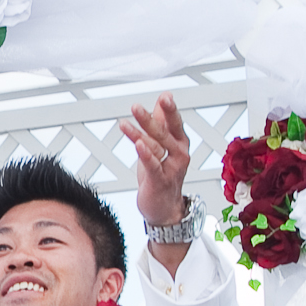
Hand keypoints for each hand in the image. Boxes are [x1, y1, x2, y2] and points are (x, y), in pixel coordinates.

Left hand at [119, 92, 192, 227]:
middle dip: (151, 119)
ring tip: (126, 123)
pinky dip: (145, 155)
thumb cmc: (163, 175)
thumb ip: (162, 122)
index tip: (165, 97)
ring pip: (154, 147)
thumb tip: (162, 99)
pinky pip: (152, 166)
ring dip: (138, 135)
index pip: (174, 123)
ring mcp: (170, 168)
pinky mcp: (159, 180)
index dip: (169, 110)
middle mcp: (178, 154)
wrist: (164, 208)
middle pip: (163, 133)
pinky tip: (139, 145)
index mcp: (179, 143)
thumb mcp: (162, 146)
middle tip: (137, 107)